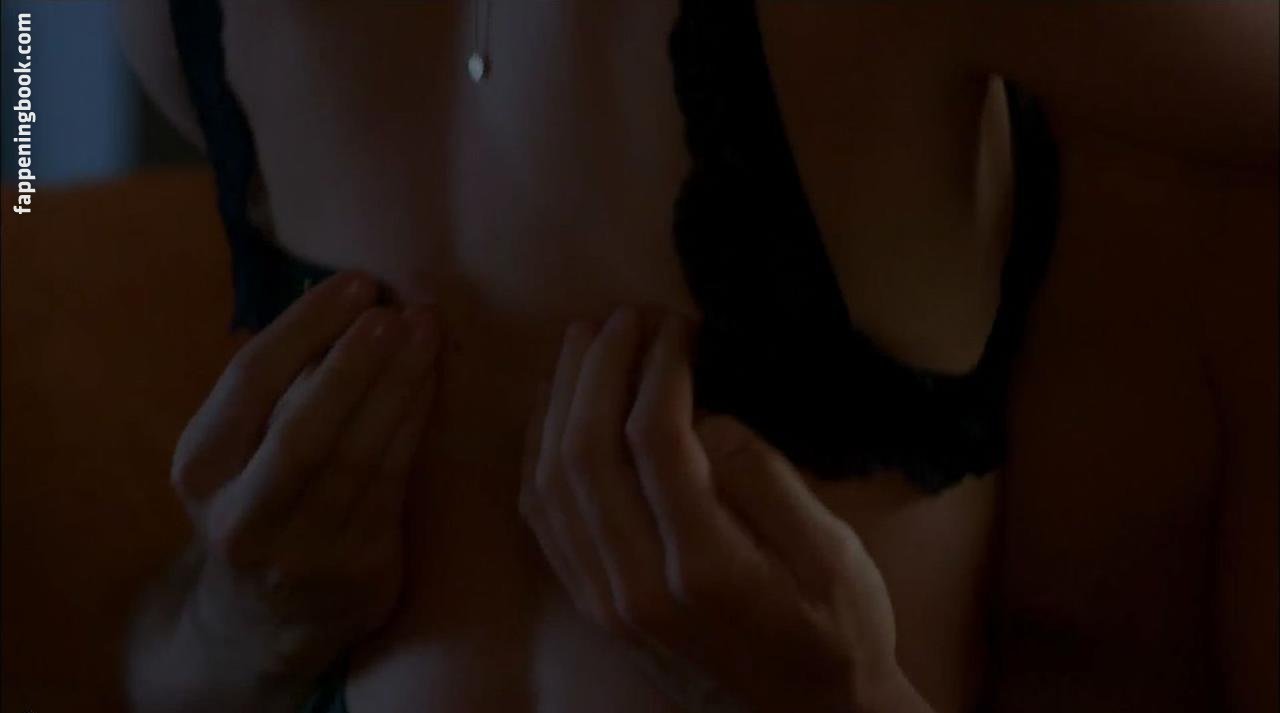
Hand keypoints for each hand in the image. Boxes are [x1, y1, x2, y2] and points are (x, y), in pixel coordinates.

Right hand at [169, 272, 438, 696]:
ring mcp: (302, 547)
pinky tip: (431, 381)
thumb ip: (276, 386)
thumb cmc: (261, 498)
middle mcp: (242, 513)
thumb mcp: (237, 451)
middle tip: (394, 310)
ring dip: (397, 386)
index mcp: (200, 467)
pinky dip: (413, 424)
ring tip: (426, 330)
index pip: (250, 380)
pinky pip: (392, 481)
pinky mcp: (357, 566)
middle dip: (352, 363)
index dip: (305, 325)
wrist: (264, 619)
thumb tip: (349, 295)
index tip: (356, 283)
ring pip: (357, 454)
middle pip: (303, 426)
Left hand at [519, 307, 910, 712]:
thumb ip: (769, 484)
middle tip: (626, 315)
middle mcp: (637, 585)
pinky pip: (542, 519)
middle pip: (588, 451)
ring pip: (551, 481)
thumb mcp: (834, 558)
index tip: (679, 324)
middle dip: (600, 367)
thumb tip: (707, 419)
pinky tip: (554, 411)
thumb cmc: (838, 635)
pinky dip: (538, 453)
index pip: (655, 440)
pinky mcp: (593, 606)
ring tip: (582, 341)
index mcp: (704, 567)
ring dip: (560, 399)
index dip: (660, 366)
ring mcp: (605, 600)